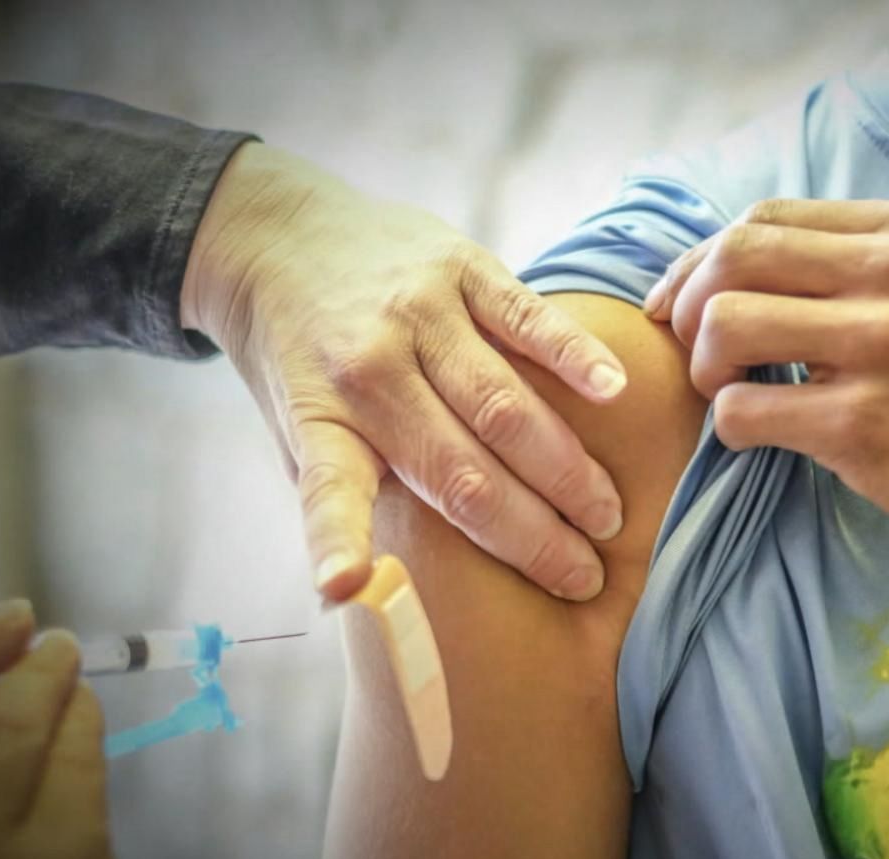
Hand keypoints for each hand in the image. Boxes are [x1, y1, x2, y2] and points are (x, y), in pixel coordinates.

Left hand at [181, 144, 627, 602]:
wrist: (277, 237)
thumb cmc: (300, 357)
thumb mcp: (297, 428)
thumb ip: (344, 491)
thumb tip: (379, 587)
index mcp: (319, 418)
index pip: (330, 494)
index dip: (340, 545)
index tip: (349, 591)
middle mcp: (368, 369)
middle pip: (463, 472)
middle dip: (533, 536)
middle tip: (584, 577)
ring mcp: (418, 314)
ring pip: (504, 407)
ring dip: (565, 471)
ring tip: (607, 517)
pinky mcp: (458, 266)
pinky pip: (525, 318)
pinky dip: (572, 355)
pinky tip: (611, 391)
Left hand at [642, 198, 888, 571]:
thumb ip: (871, 260)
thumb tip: (758, 263)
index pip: (765, 217)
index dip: (704, 259)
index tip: (683, 299)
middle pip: (732, 257)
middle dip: (687, 304)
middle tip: (694, 350)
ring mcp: (879, 347)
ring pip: (724, 326)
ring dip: (704, 366)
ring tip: (730, 392)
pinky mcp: (862, 425)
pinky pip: (742, 411)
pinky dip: (729, 427)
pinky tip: (757, 437)